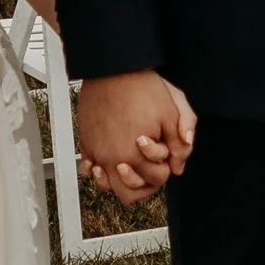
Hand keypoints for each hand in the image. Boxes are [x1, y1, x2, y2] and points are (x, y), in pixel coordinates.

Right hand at [74, 69, 196, 196]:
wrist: (113, 69)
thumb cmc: (142, 89)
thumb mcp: (171, 114)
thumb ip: (178, 143)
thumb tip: (178, 165)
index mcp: (135, 155)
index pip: (155, 181)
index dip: (164, 169)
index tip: (163, 155)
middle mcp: (112, 159)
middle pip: (128, 195)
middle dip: (142, 184)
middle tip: (147, 166)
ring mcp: (96, 152)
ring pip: (106, 185)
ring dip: (118, 180)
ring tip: (128, 164)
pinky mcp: (86, 142)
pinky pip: (88, 168)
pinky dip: (98, 168)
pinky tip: (108, 158)